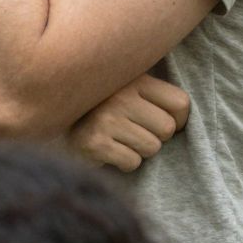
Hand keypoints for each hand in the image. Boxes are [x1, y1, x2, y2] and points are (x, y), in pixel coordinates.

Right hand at [70, 72, 190, 173]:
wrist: (56, 124)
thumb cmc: (104, 111)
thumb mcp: (130, 92)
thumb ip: (157, 96)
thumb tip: (187, 118)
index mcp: (134, 79)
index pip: (181, 104)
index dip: (178, 120)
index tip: (159, 123)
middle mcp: (120, 96)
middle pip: (168, 129)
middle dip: (155, 137)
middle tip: (131, 132)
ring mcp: (105, 119)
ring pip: (152, 148)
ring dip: (139, 151)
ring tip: (119, 140)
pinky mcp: (93, 143)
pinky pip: (132, 163)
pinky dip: (123, 163)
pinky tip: (108, 150)